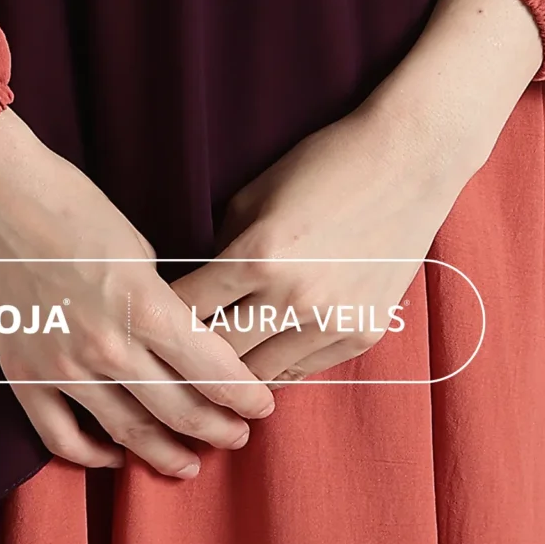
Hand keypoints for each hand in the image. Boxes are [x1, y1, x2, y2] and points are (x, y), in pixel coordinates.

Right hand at [0, 107, 275, 476]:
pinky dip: (91, 455)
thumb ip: (156, 297)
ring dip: (165, 452)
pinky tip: (113, 455)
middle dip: (217, 428)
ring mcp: (60, 366)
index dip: (244, 394)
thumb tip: (173, 333)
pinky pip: (60, 436)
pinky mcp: (21, 374)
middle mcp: (106, 345)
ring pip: (127, 432)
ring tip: (189, 462)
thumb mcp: (133, 243)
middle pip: (178, 409)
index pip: (211, 368)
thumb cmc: (66, 200)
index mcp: (142, 304)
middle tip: (237, 437)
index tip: (262, 405)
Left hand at [171, 0, 544, 382]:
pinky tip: (255, 367)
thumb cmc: (324, 164)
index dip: (155, 326)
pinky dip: (274, 370)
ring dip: (231, 379)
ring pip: (260, 378)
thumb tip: (193, 287)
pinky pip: (302, 372)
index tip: (136, 333)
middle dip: (186, 365)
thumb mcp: (254, 195)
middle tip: (161, 372)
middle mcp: (292, 298)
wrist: (408, 161)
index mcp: (255, 255)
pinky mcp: (361, 335)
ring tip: (203, 382)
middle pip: (218, 359)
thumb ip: (221, 246)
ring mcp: (332, 322)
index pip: (184, 313)